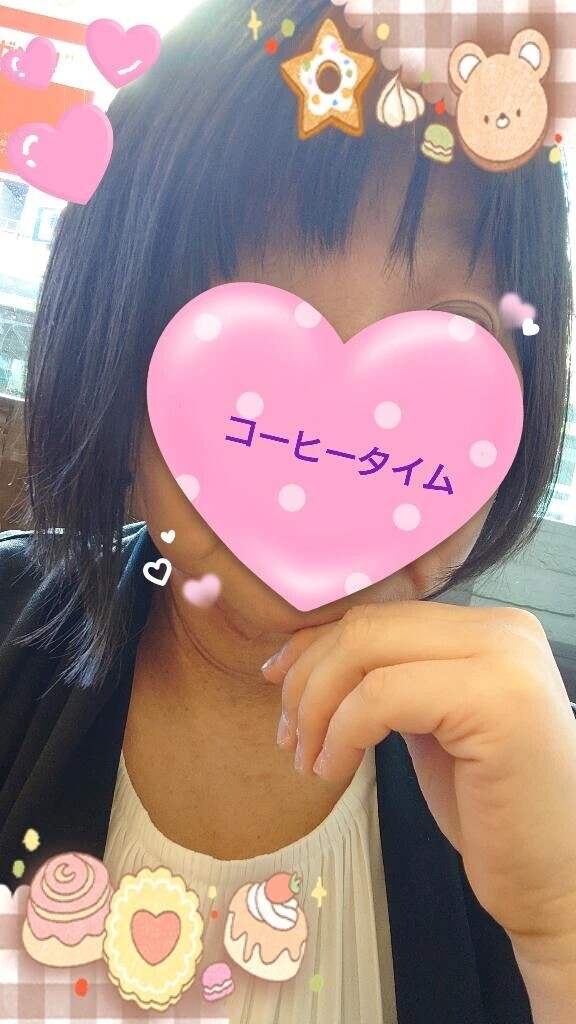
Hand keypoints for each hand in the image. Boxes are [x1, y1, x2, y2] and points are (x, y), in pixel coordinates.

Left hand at [262, 602, 575, 945]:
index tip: (278, 683)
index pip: (378, 615)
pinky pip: (380, 697)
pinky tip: (333, 769)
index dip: (315, 646)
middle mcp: (503, 630)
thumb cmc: (490, 807)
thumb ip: (392, 676)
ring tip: (308, 757)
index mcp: (490, 628)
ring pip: (364, 652)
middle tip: (287, 736)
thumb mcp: (432, 721)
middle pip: (365, 627)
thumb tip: (307, 654)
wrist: (556, 879)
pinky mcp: (496, 702)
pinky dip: (340, 732)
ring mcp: (505, 660)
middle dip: (307, 679)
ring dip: (316, 708)